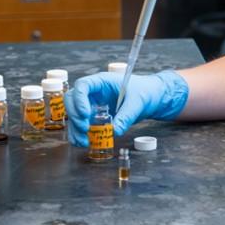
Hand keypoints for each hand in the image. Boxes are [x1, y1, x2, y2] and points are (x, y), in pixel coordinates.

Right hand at [65, 70, 188, 146]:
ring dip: (75, 128)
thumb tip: (114, 131)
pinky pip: (81, 124)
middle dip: (75, 115)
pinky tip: (82, 143)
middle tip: (85, 129)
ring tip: (83, 142)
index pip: (82, 85)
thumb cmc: (145, 92)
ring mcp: (93, 104)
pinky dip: (79, 134)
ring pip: (74, 114)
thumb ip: (126, 116)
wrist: (152, 98)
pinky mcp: (95, 116)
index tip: (87, 114)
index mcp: (102, 81)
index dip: (79, 99)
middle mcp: (94, 92)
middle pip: (72, 100)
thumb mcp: (138, 102)